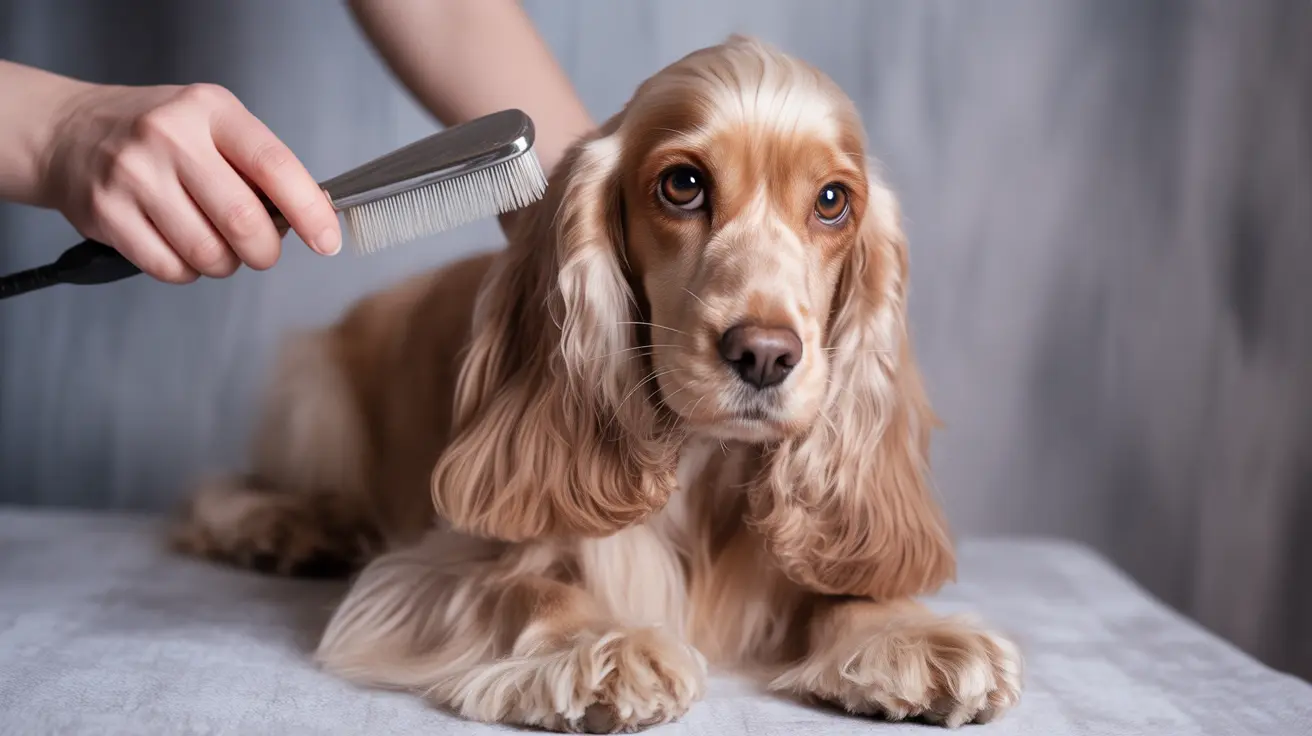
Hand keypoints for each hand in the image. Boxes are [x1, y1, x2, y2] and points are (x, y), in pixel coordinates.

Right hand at [38, 82, 339, 282]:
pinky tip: (180, 247)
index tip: (327, 241)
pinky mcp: (108, 212)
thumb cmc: (160, 135)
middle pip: (243, 221)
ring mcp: (134, 175)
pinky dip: (188, 270)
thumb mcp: (213, 125)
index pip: (275, 166)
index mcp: (211, 111)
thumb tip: (311, 216)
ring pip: (208, 252)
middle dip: (264, 250)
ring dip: (225, 263)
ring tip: (215, 244)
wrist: (70, 132)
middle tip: (260, 250)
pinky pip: (171, 268)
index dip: (309, 211)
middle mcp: (171, 137)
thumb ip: (259, 166)